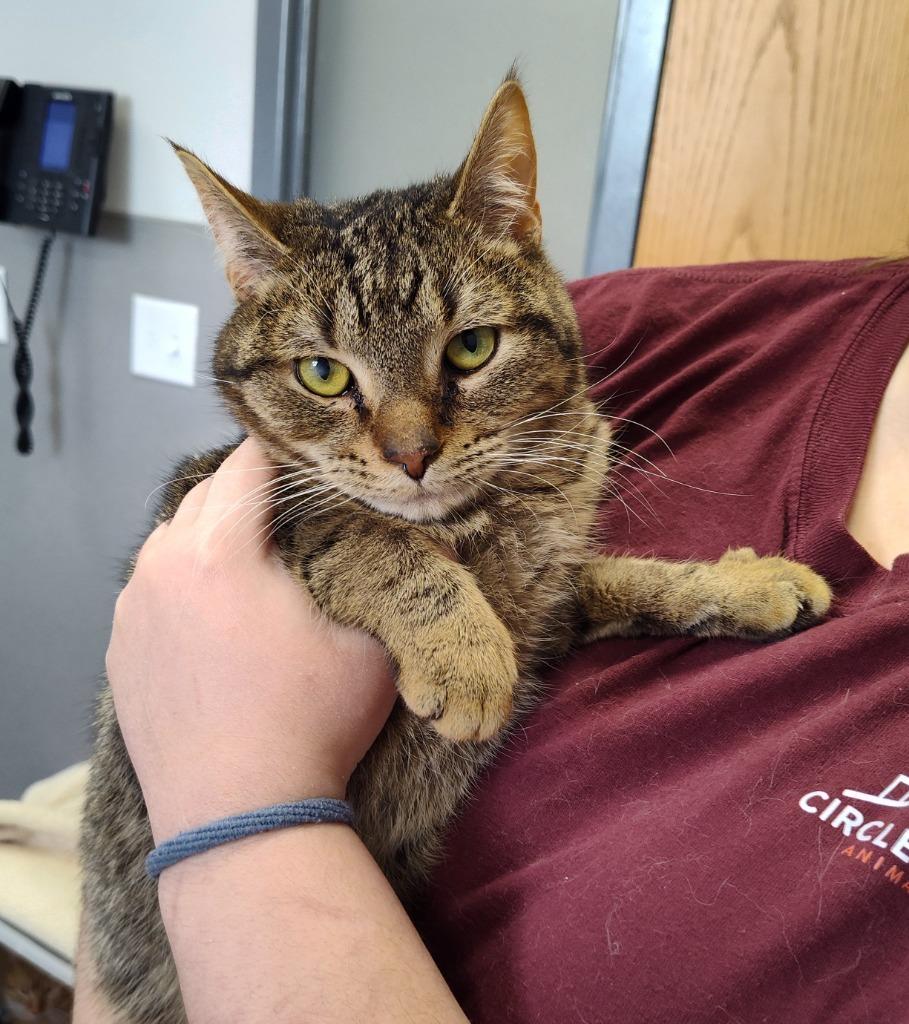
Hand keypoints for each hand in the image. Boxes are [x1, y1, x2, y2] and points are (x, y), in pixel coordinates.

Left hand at [106, 437, 396, 841]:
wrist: (238, 816)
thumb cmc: (311, 723)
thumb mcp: (371, 646)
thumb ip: (392, 580)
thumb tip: (431, 541)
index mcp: (220, 550)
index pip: (248, 465)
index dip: (286, 453)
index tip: (313, 456)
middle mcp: (161, 567)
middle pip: (203, 497)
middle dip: (247, 493)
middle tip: (291, 508)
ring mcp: (132, 611)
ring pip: (170, 542)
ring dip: (210, 537)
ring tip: (253, 561)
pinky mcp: (120, 651)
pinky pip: (151, 591)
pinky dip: (182, 584)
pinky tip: (214, 616)